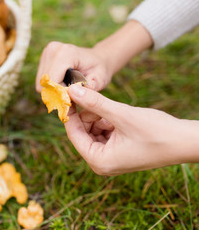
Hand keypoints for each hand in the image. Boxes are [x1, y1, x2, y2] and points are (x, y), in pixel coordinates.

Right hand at [36, 21, 153, 92]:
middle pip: (44, 83)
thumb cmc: (99, 70)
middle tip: (71, 98)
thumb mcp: (100, 80)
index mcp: (66, 53)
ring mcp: (46, 53)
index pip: (52, 80)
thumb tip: (73, 93)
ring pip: (41, 84)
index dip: (60, 94)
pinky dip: (51, 88)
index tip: (72, 102)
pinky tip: (63, 86)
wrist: (97, 59)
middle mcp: (53, 50)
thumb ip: (89, 88)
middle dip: (56, 94)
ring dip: (53, 91)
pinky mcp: (43, 59)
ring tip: (68, 91)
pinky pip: (41, 81)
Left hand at [64, 84, 198, 175]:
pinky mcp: (117, 152)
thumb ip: (95, 103)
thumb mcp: (121, 114)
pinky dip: (107, 122)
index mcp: (98, 161)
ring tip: (111, 109)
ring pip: (92, 131)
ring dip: (98, 117)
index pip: (73, 134)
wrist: (185, 142)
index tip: (68, 94)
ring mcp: (109, 159)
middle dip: (87, 114)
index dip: (71, 112)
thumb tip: (72, 90)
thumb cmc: (157, 132)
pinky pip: (103, 133)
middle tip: (90, 96)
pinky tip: (117, 116)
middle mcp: (100, 164)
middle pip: (82, 132)